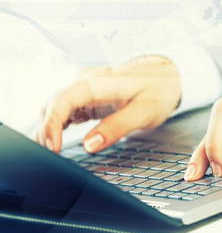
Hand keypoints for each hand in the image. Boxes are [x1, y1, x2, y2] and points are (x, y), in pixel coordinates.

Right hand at [35, 56, 180, 152]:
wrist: (166, 76)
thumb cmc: (158, 90)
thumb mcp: (144, 111)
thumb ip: (117, 126)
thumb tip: (90, 145)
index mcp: (99, 81)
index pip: (65, 99)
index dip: (52, 123)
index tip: (53, 147)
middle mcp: (86, 81)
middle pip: (54, 104)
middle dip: (46, 130)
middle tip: (47, 157)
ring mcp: (85, 88)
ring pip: (56, 107)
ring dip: (48, 128)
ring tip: (47, 152)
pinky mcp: (88, 97)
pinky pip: (65, 110)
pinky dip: (57, 125)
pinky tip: (55, 140)